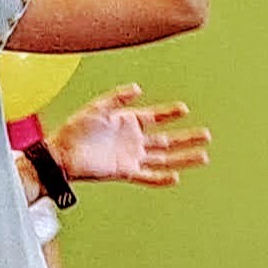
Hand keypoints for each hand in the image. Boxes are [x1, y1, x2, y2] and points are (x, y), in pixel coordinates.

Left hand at [52, 86, 210, 188]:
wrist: (61, 154)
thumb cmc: (75, 129)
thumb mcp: (97, 107)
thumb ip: (117, 98)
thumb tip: (138, 89)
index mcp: (128, 121)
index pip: (156, 116)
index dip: (170, 113)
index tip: (184, 109)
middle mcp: (133, 140)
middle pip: (168, 139)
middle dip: (187, 138)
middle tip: (206, 136)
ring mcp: (131, 157)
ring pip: (164, 158)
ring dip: (183, 158)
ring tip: (203, 156)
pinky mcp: (125, 172)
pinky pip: (148, 175)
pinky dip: (161, 178)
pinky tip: (175, 177)